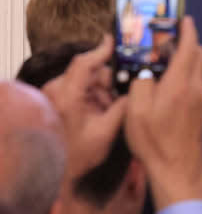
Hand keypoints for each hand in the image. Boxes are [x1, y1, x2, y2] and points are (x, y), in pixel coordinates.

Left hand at [43, 37, 126, 181]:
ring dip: (102, 91)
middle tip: (123, 96)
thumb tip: (137, 91)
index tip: (115, 41)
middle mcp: (57, 90)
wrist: (53, 172)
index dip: (101, 51)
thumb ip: (122, 108)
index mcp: (66, 96)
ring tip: (110, 111)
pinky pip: (80, 89)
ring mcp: (55, 94)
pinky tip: (101, 112)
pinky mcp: (56, 99)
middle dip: (108, 82)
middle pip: (89, 73)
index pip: (84, 64)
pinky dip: (93, 97)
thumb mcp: (105, 133)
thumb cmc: (77, 156)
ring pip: (86, 81)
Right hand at [124, 16, 201, 208]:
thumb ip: (141, 81)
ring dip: (185, 58)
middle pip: (198, 54)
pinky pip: (195, 82)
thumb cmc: (154, 140)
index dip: (187, 29)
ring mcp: (201, 99)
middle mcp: (196, 86)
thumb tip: (147, 70)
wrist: (178, 170)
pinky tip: (168, 83)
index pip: (189, 46)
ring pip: (198, 68)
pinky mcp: (200, 110)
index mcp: (180, 82)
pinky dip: (185, 74)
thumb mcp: (136, 108)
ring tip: (163, 60)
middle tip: (166, 38)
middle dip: (186, 41)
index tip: (182, 18)